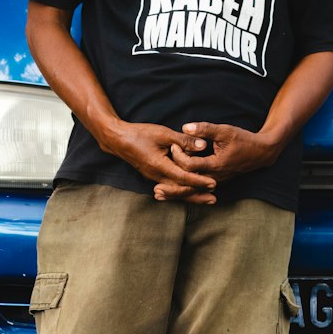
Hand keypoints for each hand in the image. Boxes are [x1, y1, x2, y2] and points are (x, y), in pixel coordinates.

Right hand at [102, 120, 217, 204]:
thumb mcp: (163, 133)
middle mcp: (156, 176)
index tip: (213, 184)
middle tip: (214, 199)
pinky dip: (181, 191)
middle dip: (197, 195)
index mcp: (159, 166)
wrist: (118, 139)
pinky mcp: (152, 176)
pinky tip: (190, 192)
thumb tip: (203, 146)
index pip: (183, 178)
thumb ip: (183, 140)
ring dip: (191, 195)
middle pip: (180, 191)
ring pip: (175, 191)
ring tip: (206, 199)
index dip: (199, 181)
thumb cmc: (139, 134)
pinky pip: (169, 187)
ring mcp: (153, 178)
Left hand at [164, 120, 276, 193]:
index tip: (173, 145)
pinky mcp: (215, 181)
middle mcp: (215, 177)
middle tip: (155, 189)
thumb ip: (204, 129)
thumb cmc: (243, 140)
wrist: (260, 153)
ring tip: (158, 195)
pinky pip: (198, 189)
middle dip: (172, 189)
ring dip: (176, 193)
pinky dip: (184, 191)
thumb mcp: (225, 131)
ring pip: (193, 190)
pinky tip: (172, 192)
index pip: (191, 165)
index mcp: (216, 165)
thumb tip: (185, 127)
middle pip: (190, 186)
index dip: (179, 156)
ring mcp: (216, 181)